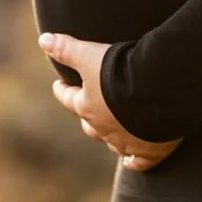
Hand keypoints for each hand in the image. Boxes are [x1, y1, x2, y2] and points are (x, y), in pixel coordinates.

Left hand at [39, 32, 182, 171]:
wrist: (159, 91)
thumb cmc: (121, 71)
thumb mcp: (89, 55)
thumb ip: (66, 48)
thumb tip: (42, 40)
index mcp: (88, 107)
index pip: (69, 98)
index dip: (63, 91)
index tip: (59, 85)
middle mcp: (104, 128)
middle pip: (89, 125)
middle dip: (87, 116)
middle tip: (87, 107)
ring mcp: (127, 142)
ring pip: (112, 143)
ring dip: (110, 136)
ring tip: (110, 129)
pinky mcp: (150, 151)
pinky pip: (138, 162)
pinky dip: (133, 162)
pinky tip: (130, 162)